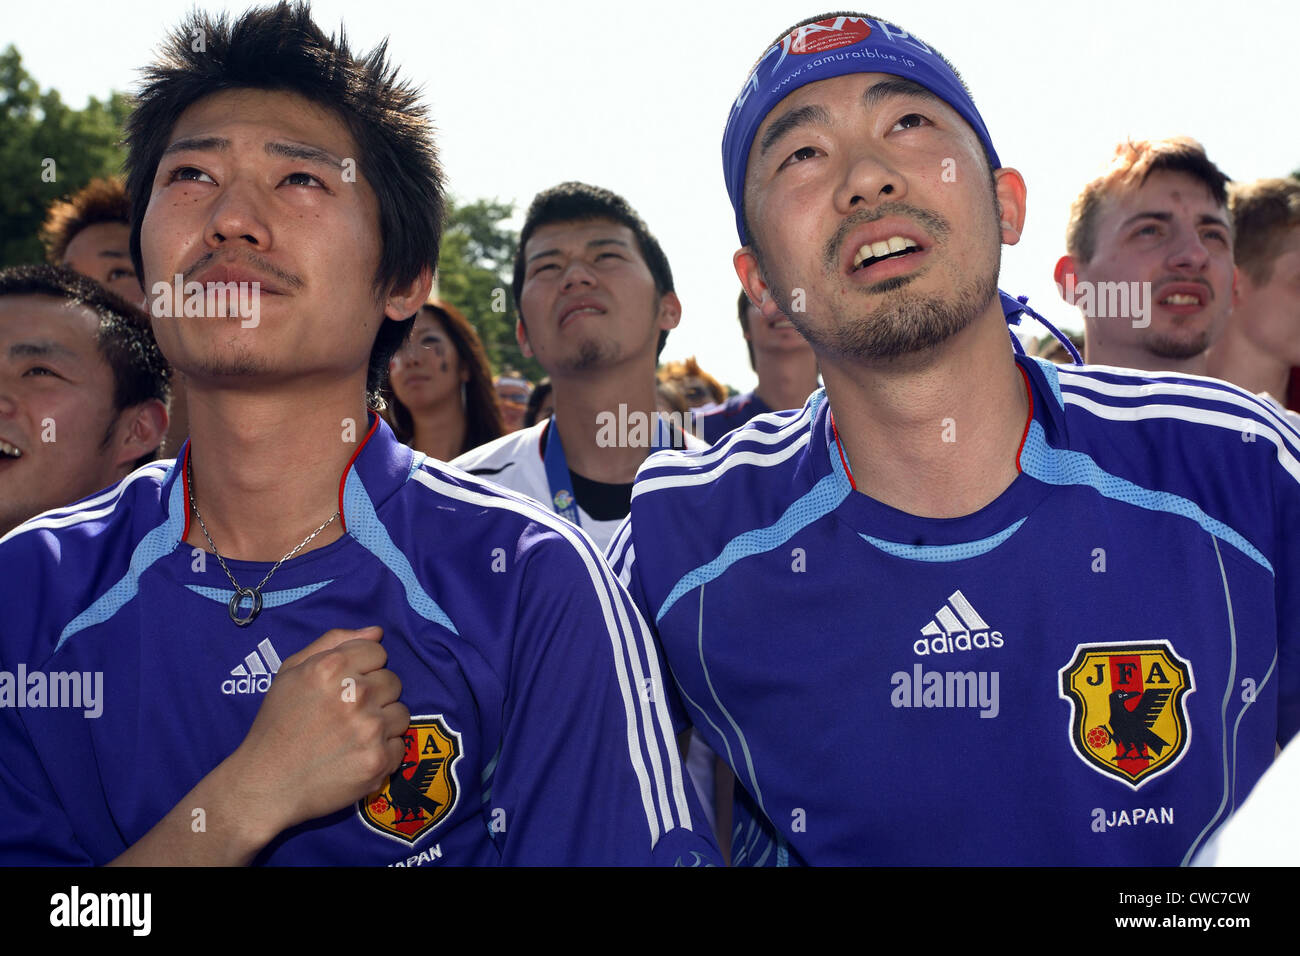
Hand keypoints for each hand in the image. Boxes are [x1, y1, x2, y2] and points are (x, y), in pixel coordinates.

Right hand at [230, 626, 409, 837]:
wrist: (267, 784)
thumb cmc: (277, 724)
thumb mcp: (291, 672)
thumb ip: (333, 642)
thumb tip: (377, 632)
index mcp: (332, 667)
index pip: (378, 651)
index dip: (363, 667)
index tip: (346, 685)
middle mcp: (355, 694)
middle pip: (393, 680)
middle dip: (375, 694)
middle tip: (347, 713)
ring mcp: (370, 729)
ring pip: (401, 712)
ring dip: (383, 722)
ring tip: (352, 735)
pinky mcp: (379, 760)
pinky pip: (401, 745)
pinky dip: (383, 751)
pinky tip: (356, 755)